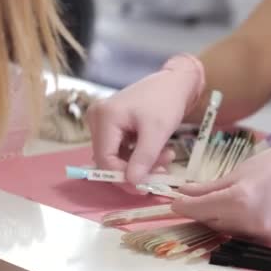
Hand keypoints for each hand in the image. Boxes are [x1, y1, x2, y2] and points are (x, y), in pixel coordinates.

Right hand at [87, 54, 204, 185]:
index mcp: (104, 117)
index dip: (123, 177)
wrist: (174, 82)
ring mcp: (103, 122)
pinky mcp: (112, 126)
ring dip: (142, 163)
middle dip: (136, 170)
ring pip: (118, 157)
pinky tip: (160, 152)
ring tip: (167, 157)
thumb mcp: (157, 132)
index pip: (105, 159)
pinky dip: (141, 155)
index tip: (146, 187)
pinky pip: (122, 150)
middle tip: (163, 171)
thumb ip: (143, 158)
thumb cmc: (166, 101)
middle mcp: (96, 119)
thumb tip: (132, 183)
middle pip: (109, 159)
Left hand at [171, 130, 270, 248]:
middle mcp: (250, 224)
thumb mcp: (243, 170)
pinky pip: (250, 239)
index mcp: (239, 200)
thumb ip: (210, 187)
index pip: (197, 210)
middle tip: (205, 199)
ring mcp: (265, 237)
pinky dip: (246, 228)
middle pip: (212, 224)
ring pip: (230, 234)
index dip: (183, 206)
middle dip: (205, 212)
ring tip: (239, 201)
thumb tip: (183, 194)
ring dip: (225, 221)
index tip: (176, 202)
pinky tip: (257, 211)